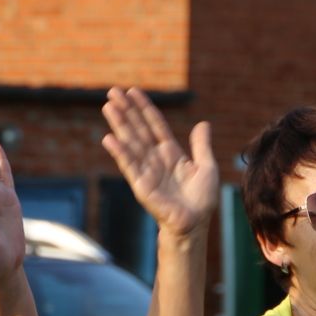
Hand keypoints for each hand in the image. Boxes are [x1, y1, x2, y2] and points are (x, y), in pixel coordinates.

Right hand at [101, 87, 217, 236]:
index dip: (144, 108)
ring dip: (119, 124)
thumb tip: (203, 123)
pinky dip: (120, 152)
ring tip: (108, 106)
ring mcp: (147, 171)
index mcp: (171, 153)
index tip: (133, 91)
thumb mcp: (207, 167)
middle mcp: (156, 159)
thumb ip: (201, 146)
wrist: (195, 224)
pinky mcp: (141, 186)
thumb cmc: (202, 200)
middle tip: (112, 91)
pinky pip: (129, 165)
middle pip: (138, 129)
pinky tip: (109, 138)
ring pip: (131, 142)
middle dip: (126, 110)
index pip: (155, 125)